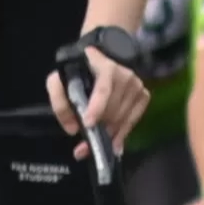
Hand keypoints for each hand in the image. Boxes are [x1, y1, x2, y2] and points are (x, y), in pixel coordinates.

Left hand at [59, 21, 154, 151]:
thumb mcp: (62, 78)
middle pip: (112, 110)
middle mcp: (125, 76)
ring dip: (108, 136)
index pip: (103, 88)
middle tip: (82, 149)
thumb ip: (60, 100)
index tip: (87, 123)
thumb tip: (72, 128)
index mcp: (105, 67)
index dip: (96, 107)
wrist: (105, 55)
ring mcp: (137, 86)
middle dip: (97, 131)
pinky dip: (122, 134)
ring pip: (122, 118)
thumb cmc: (81, 69)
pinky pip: (133, 120)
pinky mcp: (144, 95)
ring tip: (93, 149)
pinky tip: (114, 145)